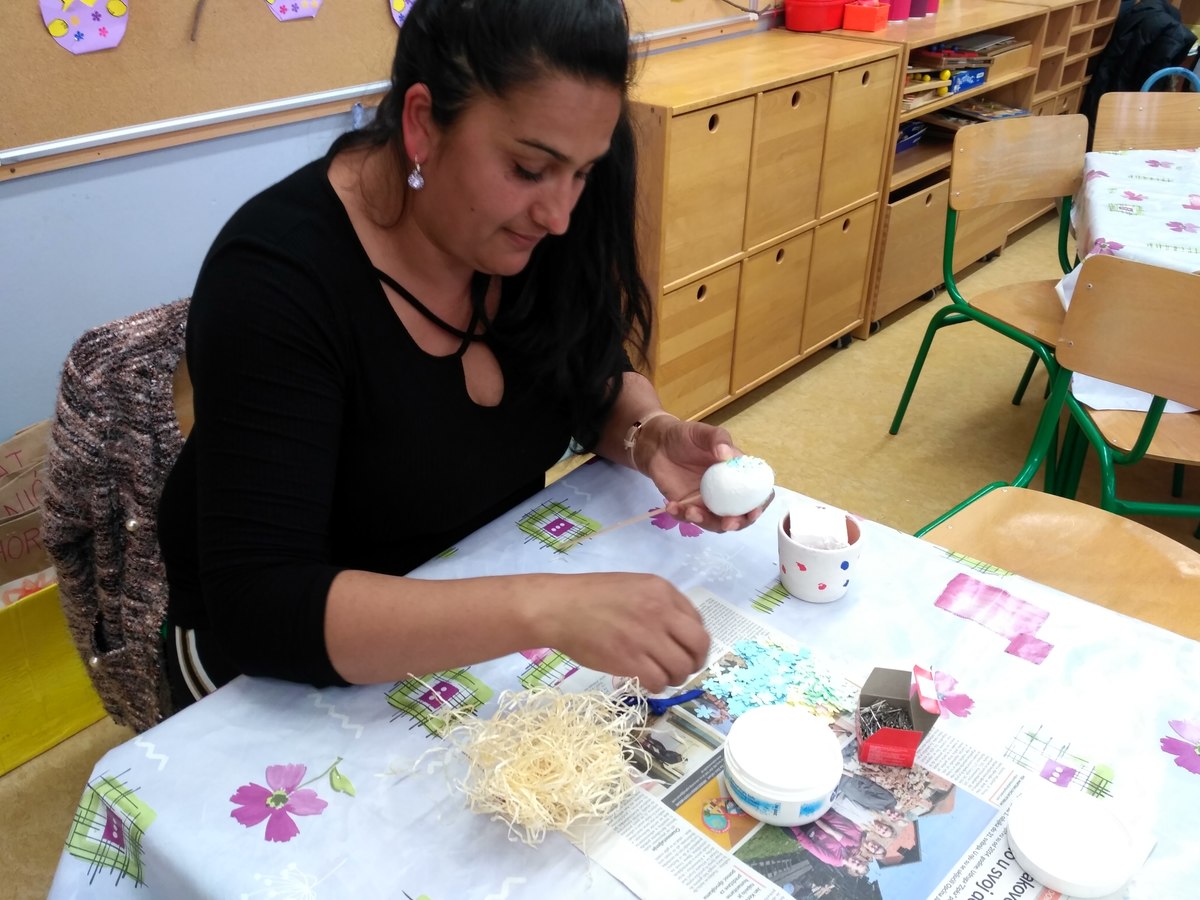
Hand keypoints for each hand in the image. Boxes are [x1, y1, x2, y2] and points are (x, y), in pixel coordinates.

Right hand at [539, 573, 709, 692]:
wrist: (558, 608)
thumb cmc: (590, 596)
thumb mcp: (632, 586)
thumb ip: (658, 603)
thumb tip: (677, 630)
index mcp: (662, 590)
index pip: (698, 621)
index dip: (694, 641)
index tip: (685, 649)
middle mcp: (660, 611)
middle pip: (699, 645)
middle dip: (696, 662)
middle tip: (683, 669)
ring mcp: (646, 636)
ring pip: (682, 667)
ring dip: (676, 677)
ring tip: (662, 677)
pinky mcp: (630, 660)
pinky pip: (659, 681)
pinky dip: (657, 686)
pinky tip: (647, 681)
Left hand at [641, 419, 772, 531]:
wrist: (657, 444)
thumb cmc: (685, 436)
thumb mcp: (703, 432)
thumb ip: (717, 439)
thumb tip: (727, 455)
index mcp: (737, 474)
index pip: (756, 494)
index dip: (759, 504)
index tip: (754, 510)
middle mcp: (726, 492)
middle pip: (739, 516)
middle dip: (737, 523)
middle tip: (728, 523)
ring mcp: (707, 502)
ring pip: (714, 523)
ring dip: (707, 522)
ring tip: (691, 511)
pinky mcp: (687, 506)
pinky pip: (688, 519)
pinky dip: (682, 516)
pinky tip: (672, 506)